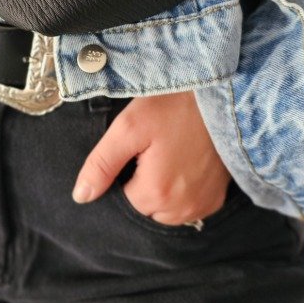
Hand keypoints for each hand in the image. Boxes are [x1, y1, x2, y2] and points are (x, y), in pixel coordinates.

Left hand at [71, 90, 232, 224]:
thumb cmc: (174, 105)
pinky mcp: (218, 198)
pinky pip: (190, 206)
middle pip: (146, 206)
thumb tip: (80, 196)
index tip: (139, 147)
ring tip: (172, 153)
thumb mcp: (129, 127)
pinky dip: (184, 190)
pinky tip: (187, 162)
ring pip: (167, 209)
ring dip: (164, 189)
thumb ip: (101, 164)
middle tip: (156, 147)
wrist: (222, 93)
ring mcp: (203, 205)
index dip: (126, 172)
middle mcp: (183, 209)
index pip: (124, 198)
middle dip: (145, 183)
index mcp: (156, 194)